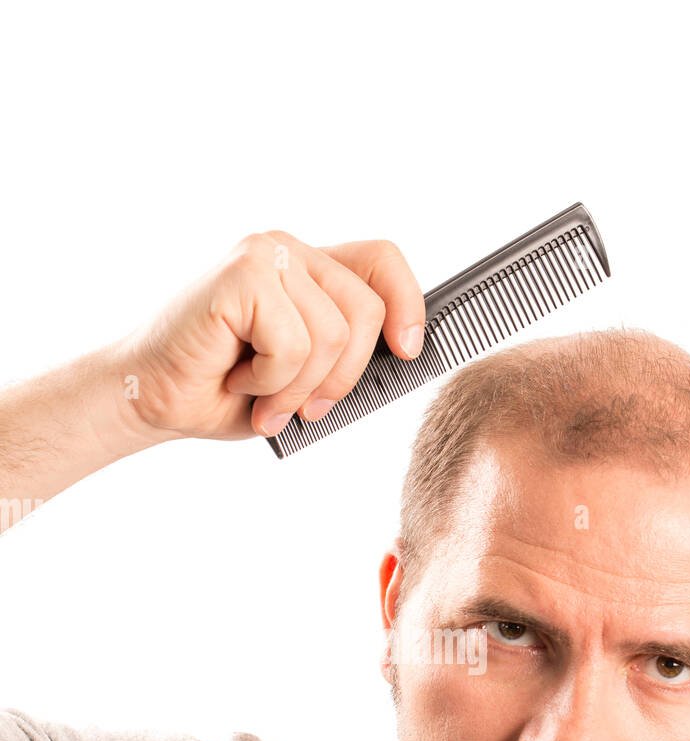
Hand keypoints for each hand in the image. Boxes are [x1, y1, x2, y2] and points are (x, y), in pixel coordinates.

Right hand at [119, 231, 426, 440]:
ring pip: (332, 335)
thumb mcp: (303, 377)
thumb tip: (405, 355)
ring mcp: (264, 255)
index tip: (409, 351)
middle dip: (342, 378)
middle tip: (305, 410)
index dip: (408, 304)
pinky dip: (270, 382)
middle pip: (366, 310)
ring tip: (261, 397)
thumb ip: (346, 356)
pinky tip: (237, 379)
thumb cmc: (224, 391)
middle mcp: (289, 251)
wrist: (150, 398)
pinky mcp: (242, 273)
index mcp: (309, 270)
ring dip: (297, 389)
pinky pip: (293, 343)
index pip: (383, 261)